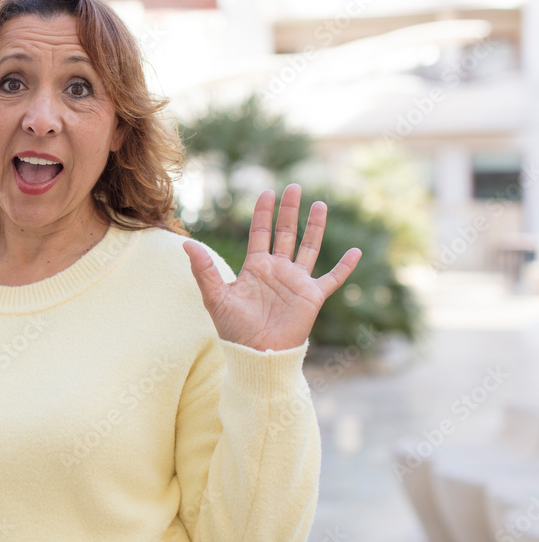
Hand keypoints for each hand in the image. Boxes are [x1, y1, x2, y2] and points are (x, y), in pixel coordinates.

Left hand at [183, 184, 360, 351]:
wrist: (256, 354)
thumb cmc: (233, 329)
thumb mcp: (215, 296)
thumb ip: (204, 270)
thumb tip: (186, 244)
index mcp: (255, 267)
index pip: (261, 232)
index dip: (263, 213)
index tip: (266, 192)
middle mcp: (277, 270)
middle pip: (286, 233)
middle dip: (290, 210)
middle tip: (294, 187)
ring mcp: (296, 282)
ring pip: (309, 247)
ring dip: (315, 227)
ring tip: (320, 204)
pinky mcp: (312, 296)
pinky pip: (333, 278)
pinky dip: (345, 266)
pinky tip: (356, 251)